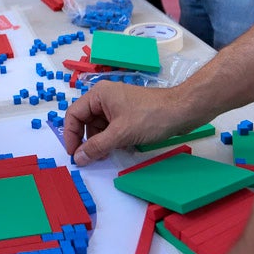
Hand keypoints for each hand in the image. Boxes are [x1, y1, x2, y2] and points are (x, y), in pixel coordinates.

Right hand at [63, 81, 197, 165]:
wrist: (182, 111)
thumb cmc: (151, 116)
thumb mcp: (120, 133)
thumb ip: (96, 146)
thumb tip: (77, 158)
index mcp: (99, 95)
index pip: (73, 114)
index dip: (71, 135)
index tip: (74, 155)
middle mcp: (105, 98)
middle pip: (85, 122)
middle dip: (87, 141)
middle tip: (90, 159)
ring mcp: (117, 106)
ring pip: (99, 127)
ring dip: (100, 143)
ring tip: (106, 155)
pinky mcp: (128, 114)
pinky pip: (111, 129)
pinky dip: (111, 140)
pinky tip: (119, 149)